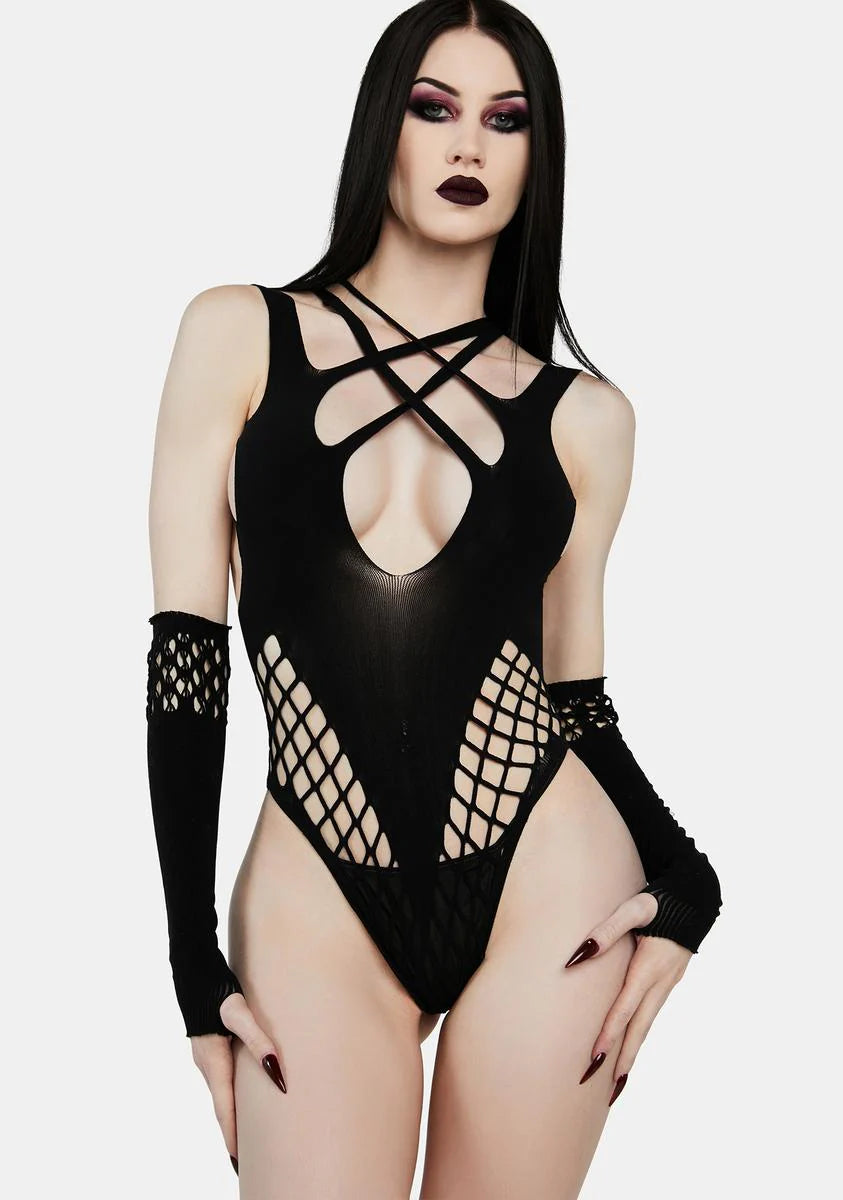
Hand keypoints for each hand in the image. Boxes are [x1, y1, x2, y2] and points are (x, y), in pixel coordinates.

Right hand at [190, 992, 287, 1173]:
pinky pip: (219, 1080)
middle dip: (231, 1132)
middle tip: (242, 1159)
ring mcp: (205, 1057)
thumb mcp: (241, 1014)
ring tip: (242, 1135)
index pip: (223, 1109)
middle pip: (220, 1106)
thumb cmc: (218, 992)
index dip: (231, 1135)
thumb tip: (276, 1070)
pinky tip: (236, 1097)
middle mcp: (206, 1065)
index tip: (238, 1159)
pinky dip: (227, 1097)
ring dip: (229, 1115)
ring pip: (219, 1093)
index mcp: (214, 1063)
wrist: (194, 972)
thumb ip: (259, 1040)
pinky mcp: (208, 1048)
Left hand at [565, 891, 692, 1103]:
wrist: (695, 898)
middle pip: (639, 1029)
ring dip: (632, 1055)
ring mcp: (667, 985)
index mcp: (650, 967)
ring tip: (615, 1084)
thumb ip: (606, 930)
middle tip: (606, 1093)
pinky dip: (639, 1037)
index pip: (625, 1008)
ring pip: (647, 1026)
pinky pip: (651, 1016)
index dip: (610, 1034)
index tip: (595, 1059)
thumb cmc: (659, 901)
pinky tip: (630, 1049)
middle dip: (622, 1061)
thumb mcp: (634, 908)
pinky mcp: (668, 983)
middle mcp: (661, 982)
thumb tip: (579, 954)